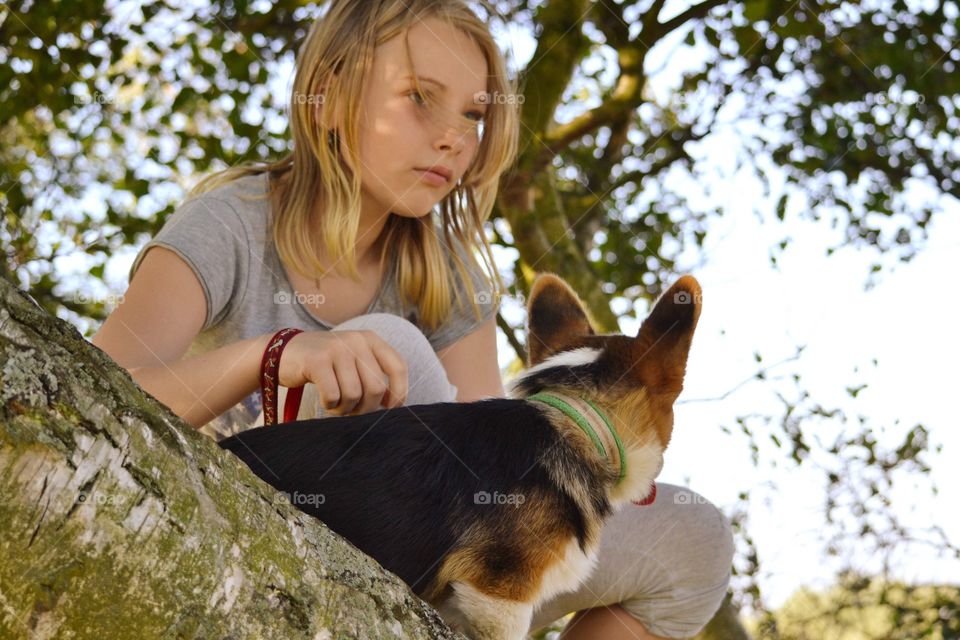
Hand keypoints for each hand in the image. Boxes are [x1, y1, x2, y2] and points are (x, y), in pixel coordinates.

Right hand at [277, 330, 408, 415]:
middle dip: (366, 408)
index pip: (398, 367)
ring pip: (354, 395)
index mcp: (370, 340)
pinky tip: (324, 400)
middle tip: (352, 410)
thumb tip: (394, 404)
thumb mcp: (353, 361)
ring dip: (345, 408)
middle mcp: (356, 340)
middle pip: (376, 388)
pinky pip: (333, 395)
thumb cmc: (324, 364)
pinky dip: (330, 405)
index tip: (390, 408)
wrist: (282, 352)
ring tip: (336, 405)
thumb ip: (374, 375)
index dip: (399, 392)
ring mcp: (336, 348)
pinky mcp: (317, 360)